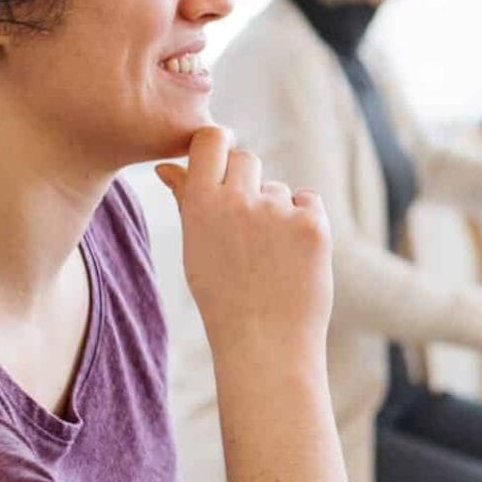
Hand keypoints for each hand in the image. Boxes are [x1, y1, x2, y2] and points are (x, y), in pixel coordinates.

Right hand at [155, 127, 331, 359]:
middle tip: (248, 228)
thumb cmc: (223, 296)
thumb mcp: (195, 248)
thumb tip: (168, 168)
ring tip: (269, 258)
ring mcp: (278, 210)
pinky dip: (305, 221)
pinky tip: (293, 257)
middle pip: (247, 160)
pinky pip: (309, 202)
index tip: (223, 160)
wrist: (264, 342)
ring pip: (279, 189)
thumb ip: (187, 200)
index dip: (219, 145)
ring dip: (277, 211)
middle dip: (249, 183)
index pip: (211, 139)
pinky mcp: (313, 223)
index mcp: (201, 203)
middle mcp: (238, 200)